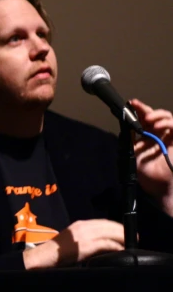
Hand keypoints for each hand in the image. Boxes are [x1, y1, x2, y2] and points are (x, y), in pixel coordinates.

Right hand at [22, 219, 124, 268]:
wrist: (43, 257)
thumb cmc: (55, 253)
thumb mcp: (72, 242)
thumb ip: (85, 240)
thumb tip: (100, 245)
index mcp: (79, 224)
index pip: (103, 222)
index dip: (116, 226)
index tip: (126, 231)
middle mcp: (82, 226)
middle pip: (108, 225)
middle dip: (123, 230)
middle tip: (135, 237)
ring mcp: (84, 235)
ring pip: (109, 232)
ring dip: (122, 237)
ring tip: (131, 243)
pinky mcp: (85, 245)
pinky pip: (105, 244)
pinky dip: (115, 247)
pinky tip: (121, 251)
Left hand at [129, 98, 172, 213]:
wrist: (157, 187)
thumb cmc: (146, 173)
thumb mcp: (133, 152)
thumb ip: (130, 138)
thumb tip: (124, 123)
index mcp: (148, 137)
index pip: (144, 119)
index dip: (139, 110)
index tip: (130, 104)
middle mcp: (159, 135)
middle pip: (155, 116)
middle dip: (146, 109)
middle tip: (136, 106)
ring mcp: (169, 138)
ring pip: (168, 118)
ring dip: (157, 114)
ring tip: (147, 119)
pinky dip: (166, 122)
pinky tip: (157, 125)